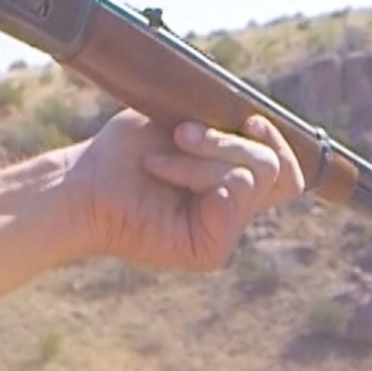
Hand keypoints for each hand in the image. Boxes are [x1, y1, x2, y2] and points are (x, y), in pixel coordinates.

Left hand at [58, 109, 306, 272]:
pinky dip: (198, 173)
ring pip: (255, 176)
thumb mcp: (185, 123)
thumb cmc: (125, 152)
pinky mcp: (209, 250)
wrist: (84, 180)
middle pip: (280, 170)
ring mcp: (223, 234)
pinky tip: (161, 173)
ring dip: (205, 155)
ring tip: (160, 159)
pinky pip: (234, 195)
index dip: (279, 143)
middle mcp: (233, 213)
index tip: (249, 120)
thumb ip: (228, 127)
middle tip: (182, 135)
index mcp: (232, 187)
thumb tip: (264, 125)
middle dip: (230, 141)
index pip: (287, 172)